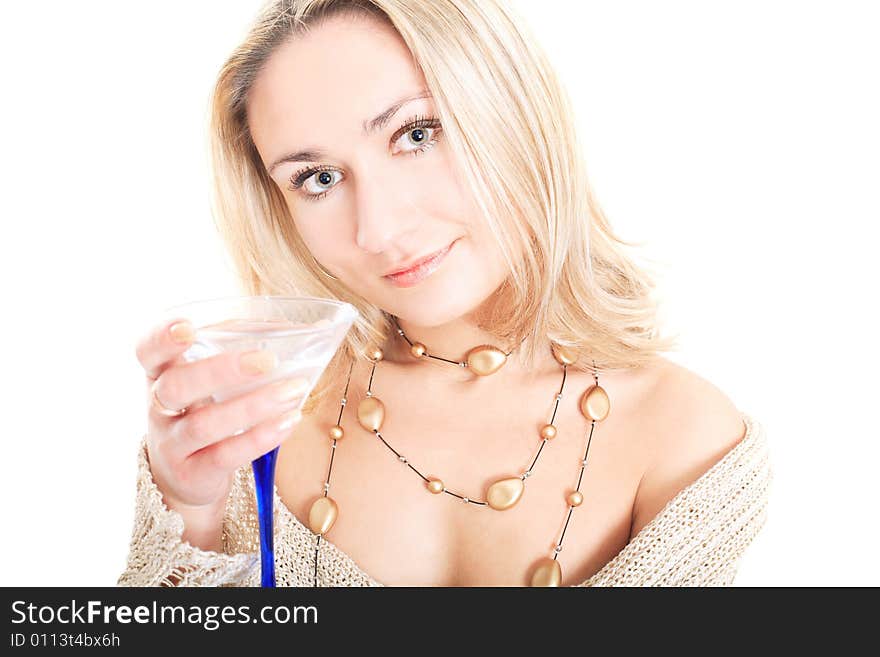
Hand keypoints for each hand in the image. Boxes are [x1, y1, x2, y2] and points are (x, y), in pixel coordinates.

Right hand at [135, 317, 306, 510]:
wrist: (184, 476)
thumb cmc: (206, 411)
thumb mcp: (211, 383)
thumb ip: (245, 353)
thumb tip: (312, 330)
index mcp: (161, 373)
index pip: (148, 351)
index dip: (162, 338)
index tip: (187, 327)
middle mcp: (159, 407)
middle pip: (177, 385)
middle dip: (220, 370)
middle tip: (267, 360)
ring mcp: (173, 443)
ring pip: (204, 424)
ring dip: (253, 406)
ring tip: (293, 391)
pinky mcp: (193, 473)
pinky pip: (224, 455)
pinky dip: (259, 437)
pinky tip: (289, 421)